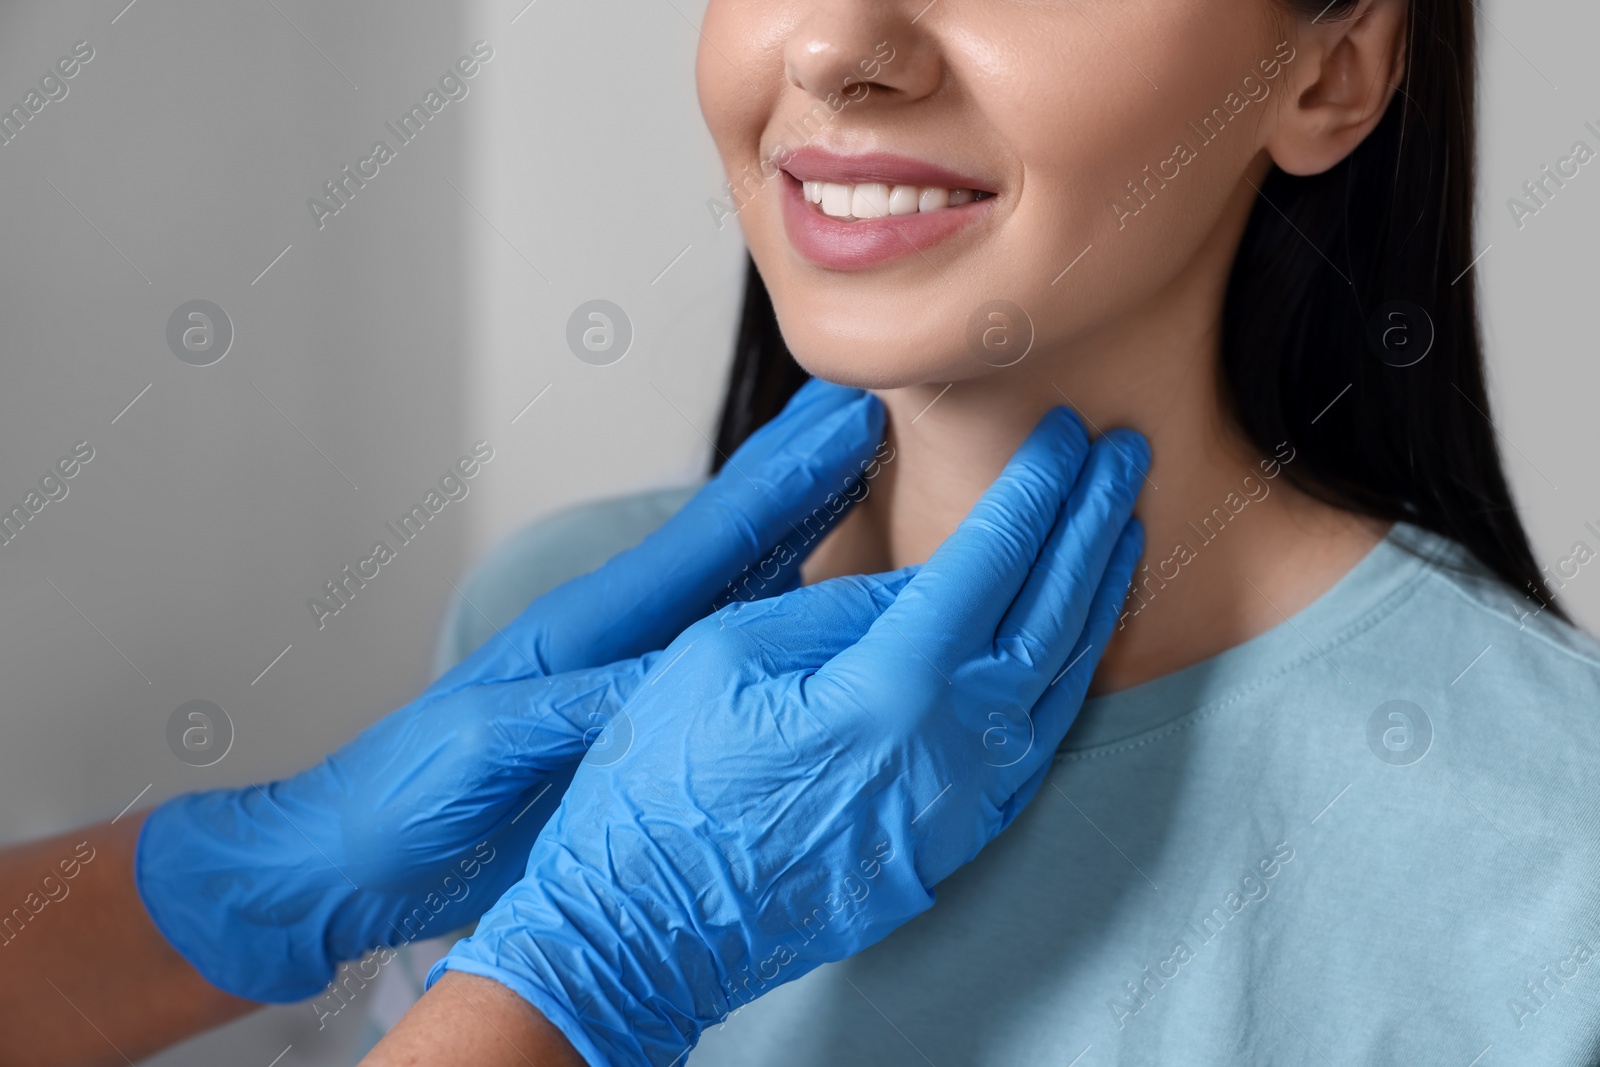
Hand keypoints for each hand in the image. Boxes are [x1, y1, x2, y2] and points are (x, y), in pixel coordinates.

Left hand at [134, 378, 887, 1002]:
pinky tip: (810, 595)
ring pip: (732, 584)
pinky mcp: (629, 715)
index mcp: (582, 632)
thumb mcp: (483, 752)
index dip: (779, 482)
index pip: (704, 540)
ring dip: (797, 528)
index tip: (845, 422)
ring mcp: (624, 671)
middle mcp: (613, 637)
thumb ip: (576, 708)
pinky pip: (721, 646)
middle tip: (865, 417)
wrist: (351, 857)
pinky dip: (774, 606)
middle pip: (728, 539)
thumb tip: (677, 674)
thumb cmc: (402, 804)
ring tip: (855, 479)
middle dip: (799, 476)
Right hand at [430, 408, 1148, 1065]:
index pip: (991, 563)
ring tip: (1120, 529)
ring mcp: (960, 809)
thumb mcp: (726, 656)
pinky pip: (1034, 749)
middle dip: (1090, 523)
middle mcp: (950, 752)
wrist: (643, 932)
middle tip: (1124, 454)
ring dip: (1094, 597)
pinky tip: (1072, 643)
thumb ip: (837, 610)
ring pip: (1058, 684)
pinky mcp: (949, 845)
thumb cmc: (660, 790)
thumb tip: (916, 586)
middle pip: (1049, 614)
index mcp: (890, 690)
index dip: (1034, 490)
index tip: (1066, 436)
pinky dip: (1064, 681)